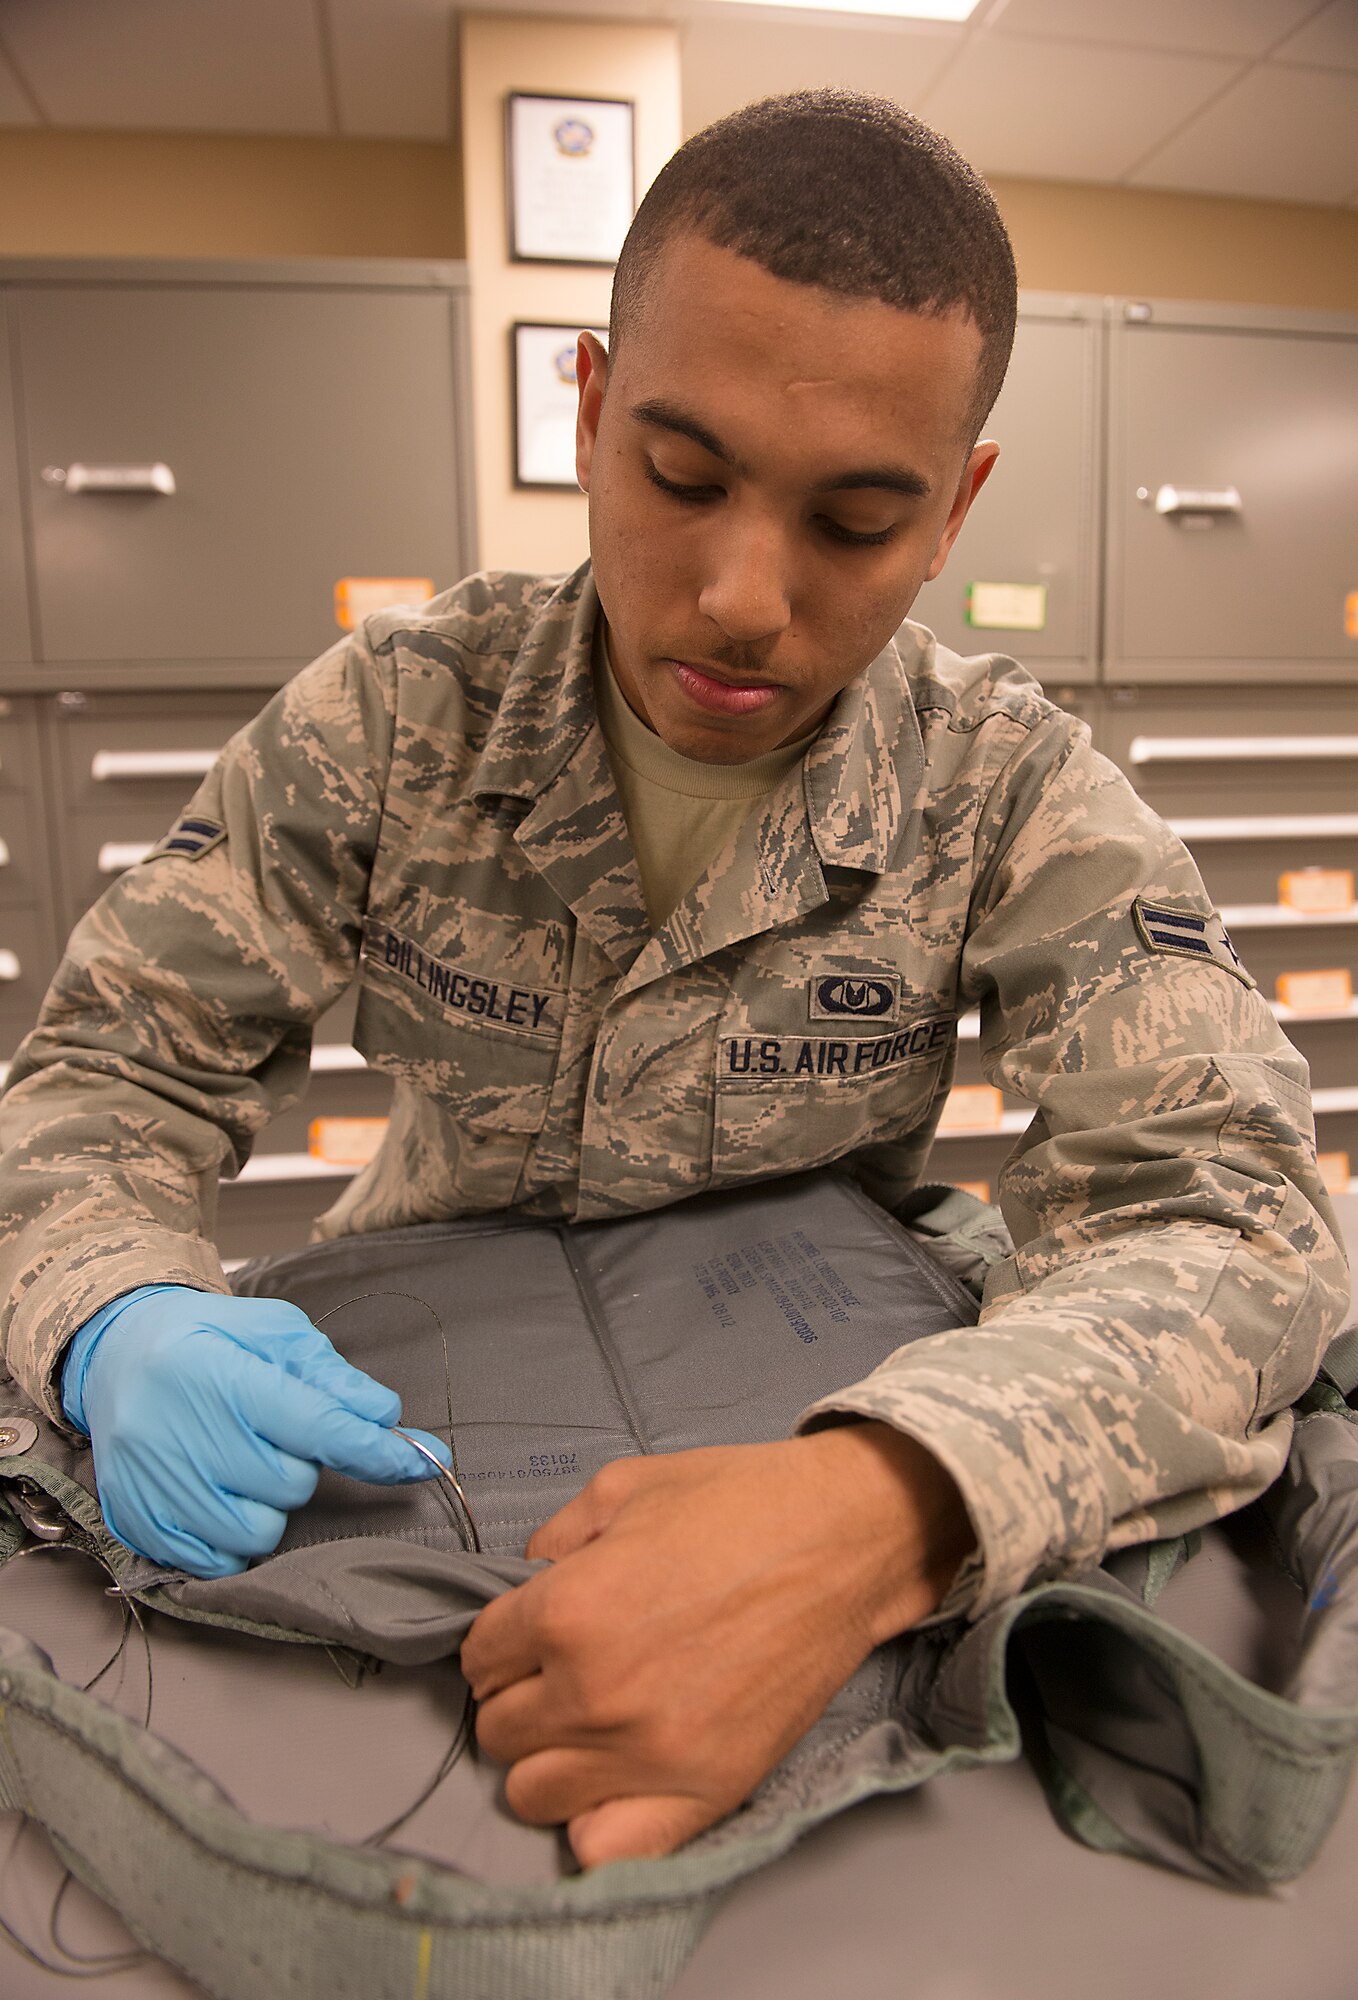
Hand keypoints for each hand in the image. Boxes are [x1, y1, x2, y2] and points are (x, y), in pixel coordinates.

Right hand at [61, 1283, 450, 1576]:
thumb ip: (331, 1375)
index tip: (427, 1459)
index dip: (377, 1450)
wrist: (117, 1356)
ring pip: (259, 1532)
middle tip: (270, 1432)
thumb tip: (384, 1414)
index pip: (319, 1427)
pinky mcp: (140, 1524)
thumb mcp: (274, 1332)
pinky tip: (219, 1493)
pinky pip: (218, 1563)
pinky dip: (232, 1536)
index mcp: (223, 1377)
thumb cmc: (209, 1340)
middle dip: (299, 1464)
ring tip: (241, 1461)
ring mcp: (158, 1486)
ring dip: (268, 1505)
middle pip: (292, 1486)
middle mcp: (184, 1436)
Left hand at [461, 1424, 971, 1867]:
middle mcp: (594, 1693)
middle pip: (498, 1731)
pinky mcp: (704, 1792)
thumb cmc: (736, 1503)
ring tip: (591, 1722)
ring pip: (533, 1794)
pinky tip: (615, 1780)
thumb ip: (550, 1540)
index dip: (502, 1641)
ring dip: (550, 1758)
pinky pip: (604, 1850)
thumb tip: (522, 1589)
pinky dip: (594, 1823)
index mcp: (566, 1611)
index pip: (478, 1659)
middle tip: (566, 1670)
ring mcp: (648, 1753)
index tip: (533, 1634)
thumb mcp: (622, 1487)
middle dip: (521, 1695)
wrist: (840, 1541)